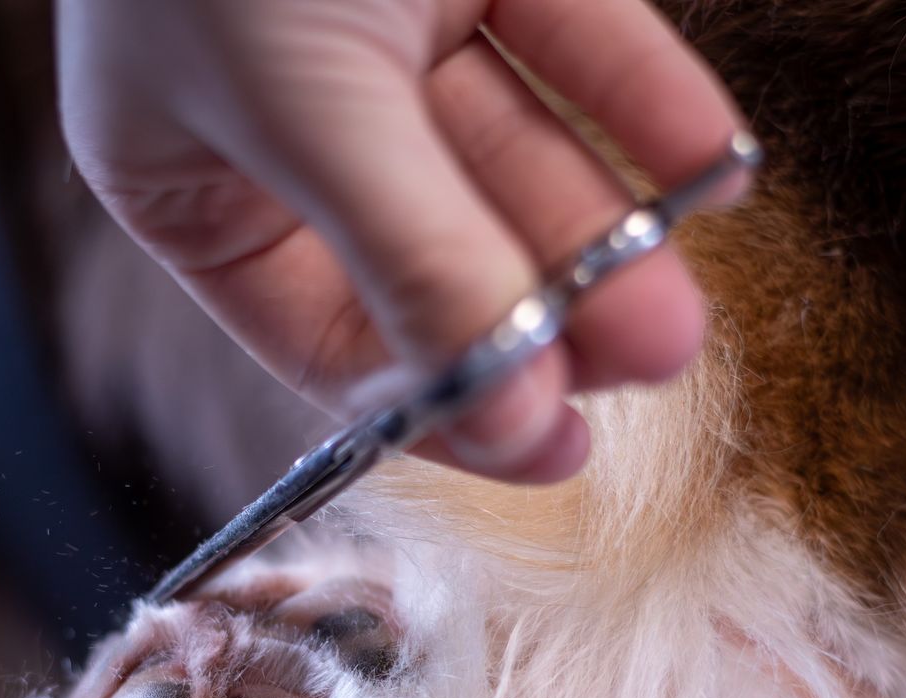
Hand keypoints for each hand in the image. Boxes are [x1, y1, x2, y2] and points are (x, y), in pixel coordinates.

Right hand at [57, 0, 747, 482]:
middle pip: (437, 248)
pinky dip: (642, 97)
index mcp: (192, 177)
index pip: (322, 332)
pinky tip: (714, 169)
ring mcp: (386, 23)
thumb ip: (409, 260)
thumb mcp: (302, 106)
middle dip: (542, 312)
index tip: (541, 447)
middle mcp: (291, 114)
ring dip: (602, 230)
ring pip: (514, 153)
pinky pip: (574, 35)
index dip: (431, 398)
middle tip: (640, 369)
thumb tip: (505, 419)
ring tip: (682, 312)